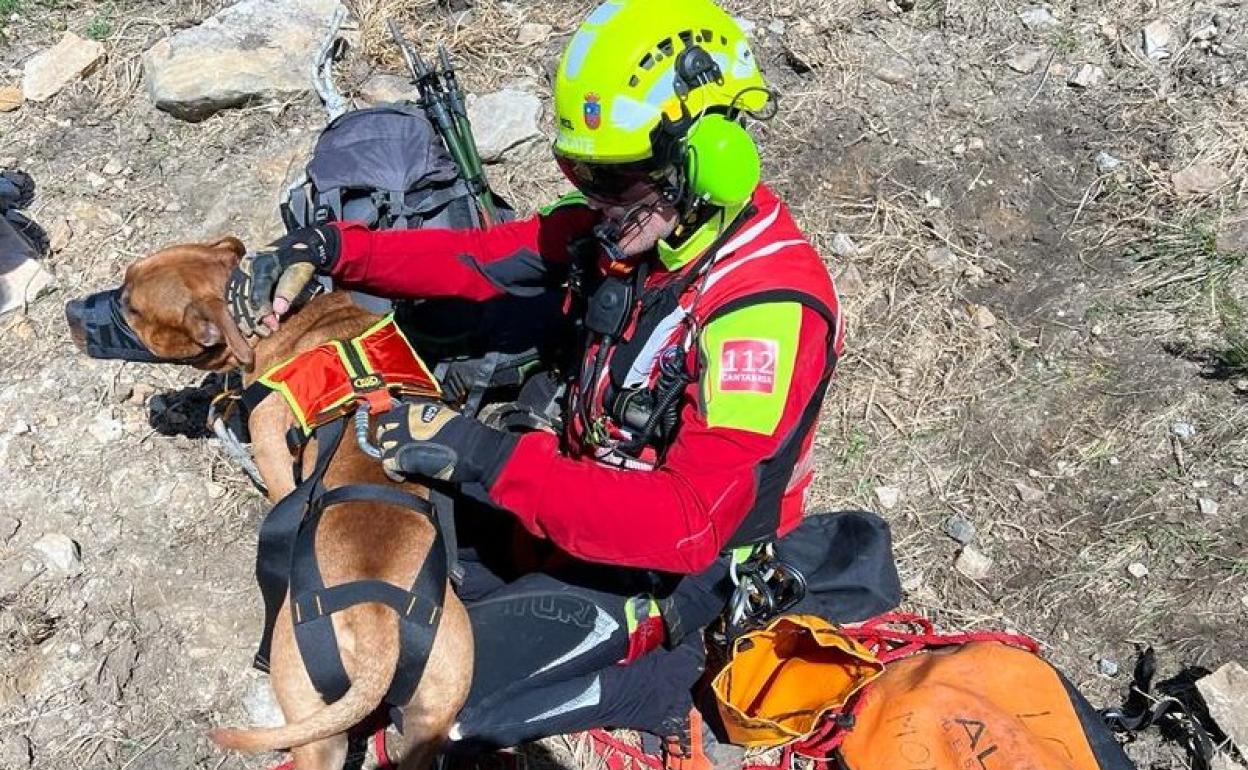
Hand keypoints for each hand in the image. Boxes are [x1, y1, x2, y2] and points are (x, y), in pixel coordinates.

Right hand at [225, 225, 339, 336]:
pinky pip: (233, 295)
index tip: (273, 326)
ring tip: (254, 332)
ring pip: (235, 297)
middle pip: (245, 297)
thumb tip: (278, 310)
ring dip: (244, 317)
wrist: (294, 247)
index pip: (259, 292)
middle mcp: (247, 266)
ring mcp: (241, 270)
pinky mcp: (238, 275)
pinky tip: (245, 323)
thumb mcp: (301, 273)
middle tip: (265, 333)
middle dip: (253, 318)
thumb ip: (289, 290)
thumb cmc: (300, 261)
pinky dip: (237, 310)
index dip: (265, 311)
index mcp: (263, 264)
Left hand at [376, 398, 514, 483]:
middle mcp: (404, 420)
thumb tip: (421, 426)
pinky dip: (392, 472)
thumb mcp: (443, 417)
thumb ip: (426, 419)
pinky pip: (387, 465)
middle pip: (383, 430)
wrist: (472, 448)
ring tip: (400, 463)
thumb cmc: (466, 434)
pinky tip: (401, 475)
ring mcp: (401, 438)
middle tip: (396, 450)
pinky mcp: (402, 457)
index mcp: (415, 409)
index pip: (392, 415)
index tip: (396, 434)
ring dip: (390, 456)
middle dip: (387, 440)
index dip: (393, 427)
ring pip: (383, 447)